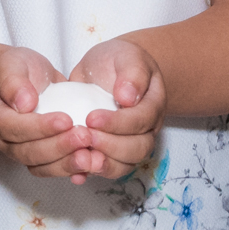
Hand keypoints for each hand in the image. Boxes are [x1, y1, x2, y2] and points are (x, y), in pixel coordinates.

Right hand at [0, 46, 97, 181]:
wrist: (20, 77)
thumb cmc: (12, 69)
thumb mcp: (9, 65)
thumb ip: (13, 82)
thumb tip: (25, 103)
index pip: (14, 128)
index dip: (40, 127)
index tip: (66, 120)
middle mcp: (6, 140)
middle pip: (29, 153)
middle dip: (58, 147)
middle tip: (84, 136)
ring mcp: (23, 150)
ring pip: (42, 166)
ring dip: (66, 163)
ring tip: (90, 156)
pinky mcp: (41, 154)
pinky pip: (54, 167)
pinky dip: (72, 169)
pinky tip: (92, 163)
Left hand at [68, 38, 165, 179]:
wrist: (110, 68)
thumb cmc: (121, 60)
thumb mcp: (128, 56)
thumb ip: (132, 73)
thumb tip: (128, 97)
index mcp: (153, 106)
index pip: (141, 121)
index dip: (118, 123)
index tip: (91, 118)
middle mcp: (145, 130)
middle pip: (137, 149)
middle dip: (110, 146)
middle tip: (84, 136)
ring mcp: (128, 143)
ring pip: (123, 165)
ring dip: (102, 165)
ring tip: (80, 157)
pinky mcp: (109, 150)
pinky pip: (105, 169)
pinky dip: (90, 173)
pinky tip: (75, 174)